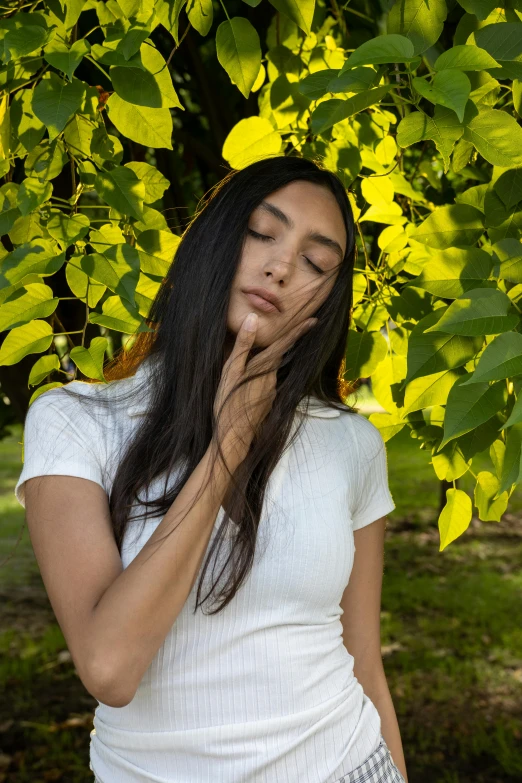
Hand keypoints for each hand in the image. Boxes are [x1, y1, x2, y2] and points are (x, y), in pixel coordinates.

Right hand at [212, 312, 317, 466]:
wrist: (233, 436)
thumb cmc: (228, 401)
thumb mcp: (231, 371)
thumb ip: (242, 345)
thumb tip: (253, 318)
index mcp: (264, 366)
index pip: (285, 343)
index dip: (299, 331)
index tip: (315, 321)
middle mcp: (273, 378)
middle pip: (275, 357)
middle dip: (275, 348)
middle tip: (270, 339)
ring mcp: (272, 392)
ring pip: (268, 372)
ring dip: (260, 369)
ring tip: (243, 373)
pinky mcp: (268, 402)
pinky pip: (264, 385)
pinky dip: (257, 382)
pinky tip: (244, 389)